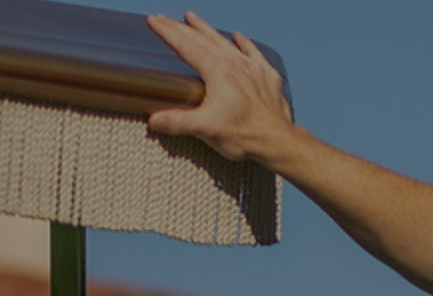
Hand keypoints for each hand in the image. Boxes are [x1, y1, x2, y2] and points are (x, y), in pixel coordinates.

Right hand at [146, 12, 295, 162]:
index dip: (167, 32)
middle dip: (181, 27)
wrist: (278, 141)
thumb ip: (177, 122)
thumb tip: (154, 120)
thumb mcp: (205, 129)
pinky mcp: (266, 76)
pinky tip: (238, 35)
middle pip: (202, 39)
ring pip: (224, 41)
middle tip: (165, 17)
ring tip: (192, 18)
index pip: (186, 46)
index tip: (154, 20)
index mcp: (217, 72)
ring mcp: (252, 68)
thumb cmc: (244, 135)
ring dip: (206, 30)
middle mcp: (234, 63)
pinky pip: (252, 52)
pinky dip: (243, 43)